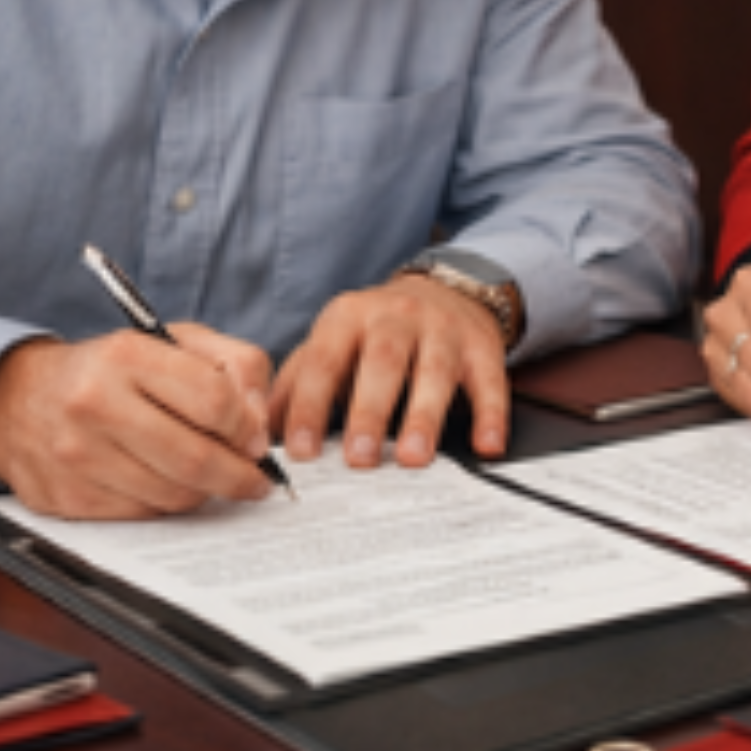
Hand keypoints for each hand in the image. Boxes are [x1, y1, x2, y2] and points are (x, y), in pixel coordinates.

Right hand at [0, 326, 274, 519]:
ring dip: (206, 492)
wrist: (22, 399)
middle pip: (196, 458)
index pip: (213, 400)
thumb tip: (260, 426)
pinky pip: (143, 514)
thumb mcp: (177, 341)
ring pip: (173, 494)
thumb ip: (236, 366)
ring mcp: (77, 454)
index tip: (259, 441)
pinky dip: (167, 503)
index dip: (248, 428)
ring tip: (212, 478)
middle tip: (256, 480)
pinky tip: (167, 483)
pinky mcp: (68, 496)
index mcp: (127, 356)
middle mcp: (95, 403)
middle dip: (240, 476)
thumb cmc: (116, 369)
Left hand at [271, 276, 508, 469]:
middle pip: (382, 362)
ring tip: (413, 457)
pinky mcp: (482, 347)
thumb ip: (297, 383)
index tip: (301, 451)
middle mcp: (396, 317)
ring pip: (435, 371)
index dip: (310, 406)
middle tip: (360, 459)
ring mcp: (443, 330)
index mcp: (348, 317)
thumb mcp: (331, 343)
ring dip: (424, 416)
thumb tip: (259, 432)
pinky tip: (486, 444)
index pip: (324, 361)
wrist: (445, 291)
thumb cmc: (376, 332)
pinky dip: (491, 414)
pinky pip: (490, 380)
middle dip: (369, 411)